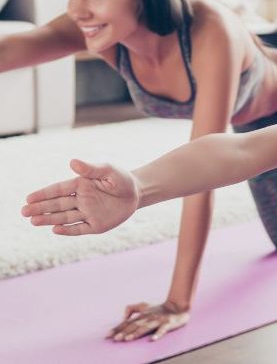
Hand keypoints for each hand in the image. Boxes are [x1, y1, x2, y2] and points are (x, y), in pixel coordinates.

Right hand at [22, 159, 139, 234]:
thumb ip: (91, 169)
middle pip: (57, 205)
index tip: (29, 198)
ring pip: (65, 217)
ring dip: (49, 219)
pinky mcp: (96, 225)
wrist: (136, 193)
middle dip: (41, 208)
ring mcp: (87, 213)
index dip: (44, 194)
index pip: (59, 190)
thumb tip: (72, 162)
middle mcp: (81, 200)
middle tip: (24, 212)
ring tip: (33, 221)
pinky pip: (80, 228)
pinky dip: (68, 230)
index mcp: (81, 185)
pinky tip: (55, 230)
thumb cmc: (121, 179)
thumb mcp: (108, 170)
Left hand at [107, 301, 189, 341]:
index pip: (128, 322)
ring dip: (137, 333)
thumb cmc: (159, 309)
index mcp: (143, 314)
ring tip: (128, 339)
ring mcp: (158, 320)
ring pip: (146, 327)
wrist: (178, 306)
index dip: (118, 328)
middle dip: (125, 332)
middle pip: (135, 325)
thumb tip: (123, 316)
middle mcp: (149, 317)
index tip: (107, 335)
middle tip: (115, 339)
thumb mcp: (145, 306)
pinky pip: (163, 329)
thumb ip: (132, 309)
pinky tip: (153, 339)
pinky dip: (158, 334)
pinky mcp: (168, 324)